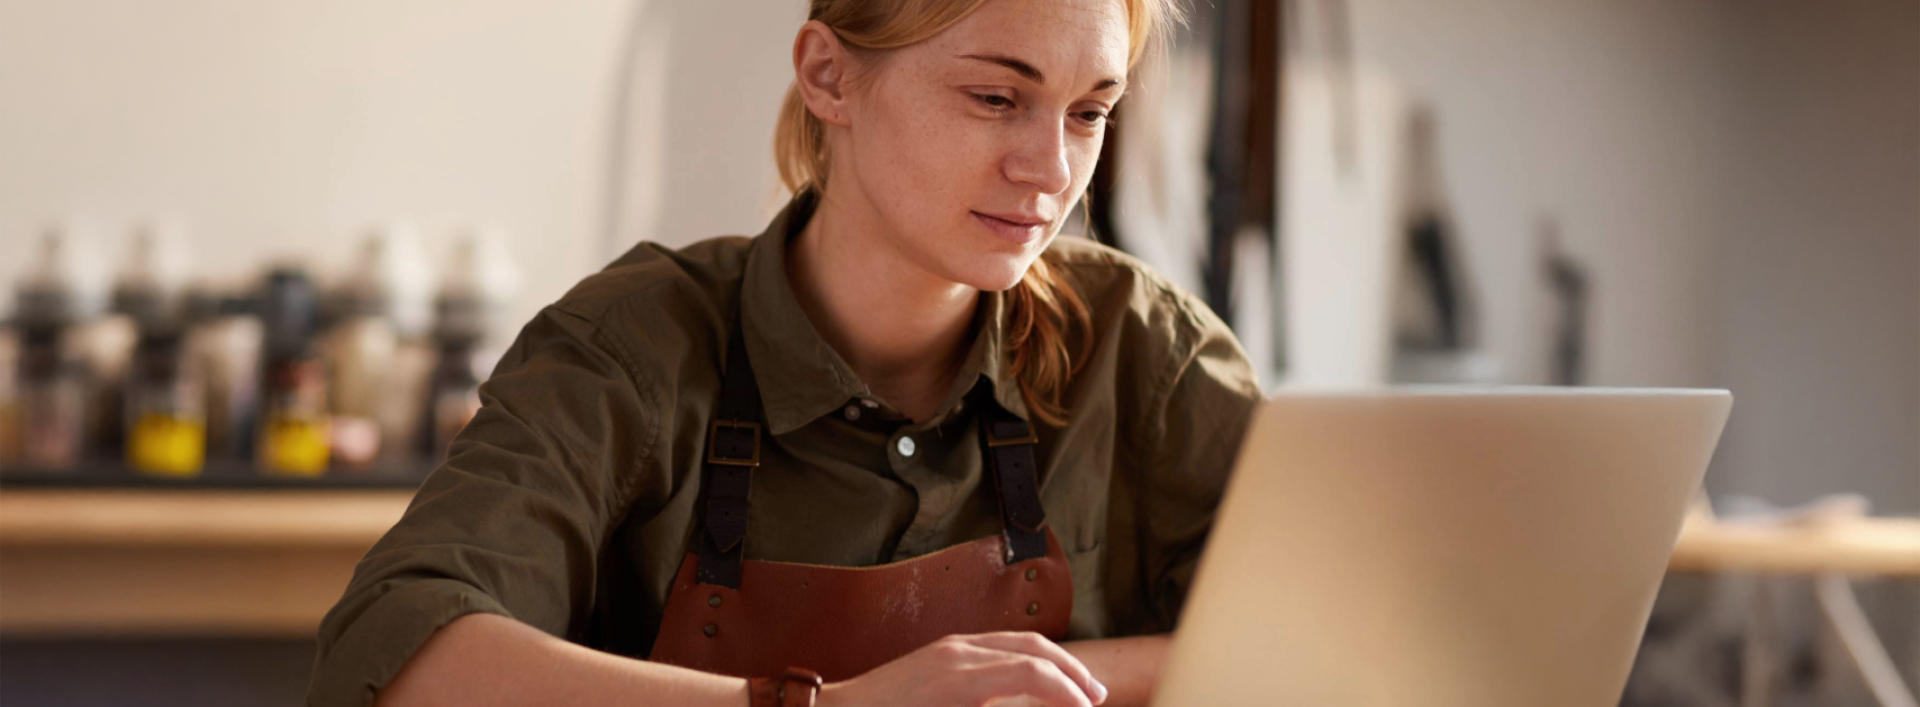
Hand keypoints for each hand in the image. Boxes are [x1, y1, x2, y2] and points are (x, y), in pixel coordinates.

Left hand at [815, 632, 1108, 706]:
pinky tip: (1037, 679)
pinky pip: (996, 646)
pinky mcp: (942, 651)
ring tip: (1075, 687)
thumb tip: (1032, 703)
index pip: (1033, 671)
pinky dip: (1026, 659)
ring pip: (1016, 642)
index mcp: (959, 676)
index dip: (1067, 692)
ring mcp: (949, 647)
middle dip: (1070, 671)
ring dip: (1052, 662)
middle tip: (1096, 697)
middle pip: (1031, 648)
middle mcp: (957, 652)